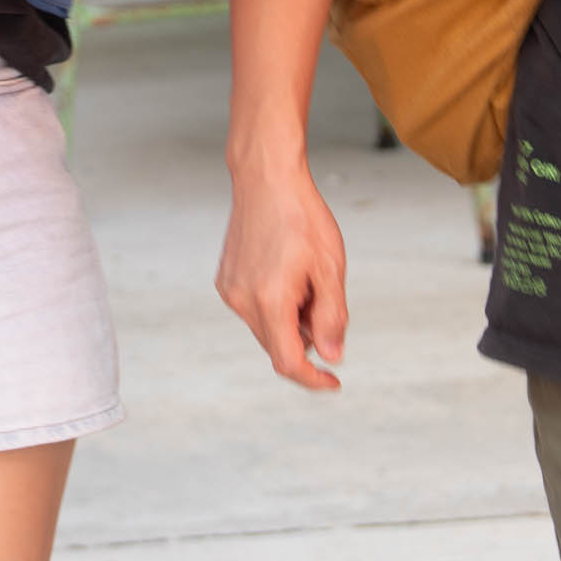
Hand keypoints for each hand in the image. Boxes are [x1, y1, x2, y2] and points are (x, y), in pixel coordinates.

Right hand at [216, 159, 350, 392]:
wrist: (265, 178)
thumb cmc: (301, 216)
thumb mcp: (330, 268)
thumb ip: (332, 317)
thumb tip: (331, 356)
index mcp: (269, 300)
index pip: (289, 362)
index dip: (313, 380)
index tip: (334, 382)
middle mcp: (242, 301)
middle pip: (278, 347)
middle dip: (307, 337)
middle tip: (324, 298)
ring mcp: (230, 291)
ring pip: (266, 329)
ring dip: (291, 320)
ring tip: (305, 278)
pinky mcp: (226, 281)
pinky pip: (254, 310)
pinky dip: (275, 306)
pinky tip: (287, 273)